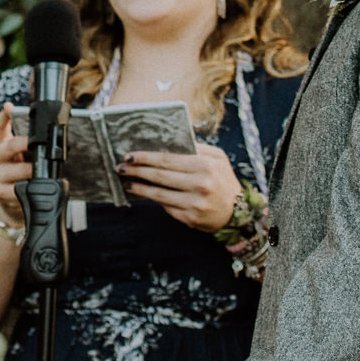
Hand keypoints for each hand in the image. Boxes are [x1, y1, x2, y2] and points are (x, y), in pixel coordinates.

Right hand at [0, 106, 31, 225]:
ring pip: (15, 170)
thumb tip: (52, 139)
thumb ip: (29, 146)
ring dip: (29, 170)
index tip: (9, 106)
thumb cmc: (19, 171)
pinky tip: (32, 188)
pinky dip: (26, 188)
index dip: (4, 115)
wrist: (11, 198)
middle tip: (37, 144)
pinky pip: (14, 189)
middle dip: (25, 144)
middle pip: (9, 146)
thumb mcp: (22, 155)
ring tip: (38, 172)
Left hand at [118, 144, 241, 232]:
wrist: (239, 212)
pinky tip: (143, 194)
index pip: (168, 160)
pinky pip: (166, 207)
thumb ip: (197, 148)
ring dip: (139, 188)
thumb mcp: (217, 158)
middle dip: (137, 171)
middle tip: (120, 167)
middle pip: (160, 176)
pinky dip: (153, 200)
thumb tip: (168, 142)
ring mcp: (195, 204)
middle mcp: (200, 185)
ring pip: (159, 195)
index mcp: (205, 166)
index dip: (146, 158)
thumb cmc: (223, 180)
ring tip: (127, 182)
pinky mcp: (191, 219)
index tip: (130, 155)